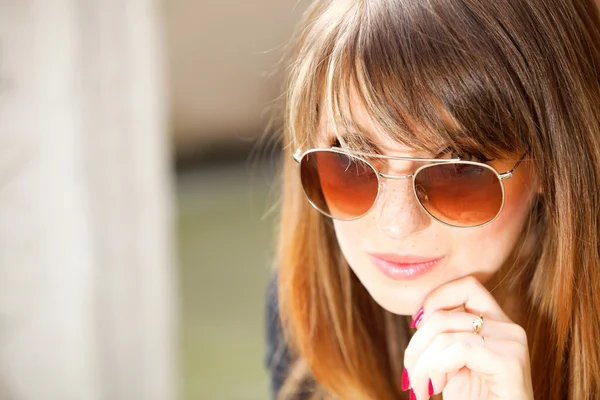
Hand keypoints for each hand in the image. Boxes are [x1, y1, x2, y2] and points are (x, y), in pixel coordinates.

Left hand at [402, 276, 533, 399]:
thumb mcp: (452, 363)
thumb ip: (444, 336)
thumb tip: (417, 317)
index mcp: (497, 324)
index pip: (466, 286)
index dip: (436, 298)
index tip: (417, 326)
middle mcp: (509, 328)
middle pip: (444, 314)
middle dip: (416, 345)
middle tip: (411, 375)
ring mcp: (512, 344)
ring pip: (445, 334)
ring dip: (421, 364)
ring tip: (422, 387)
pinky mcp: (510, 363)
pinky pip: (457, 350)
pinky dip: (434, 370)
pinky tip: (434, 390)